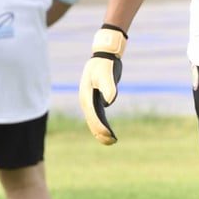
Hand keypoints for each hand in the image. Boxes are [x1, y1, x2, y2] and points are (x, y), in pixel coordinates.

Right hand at [80, 25, 126, 143]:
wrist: (104, 55)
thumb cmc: (105, 64)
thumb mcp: (106, 74)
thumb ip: (108, 87)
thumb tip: (108, 102)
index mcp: (87, 95)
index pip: (93, 116)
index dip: (101, 127)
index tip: (109, 136)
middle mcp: (86, 99)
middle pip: (92, 121)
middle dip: (101, 133)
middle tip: (112, 142)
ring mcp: (90, 100)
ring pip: (94, 119)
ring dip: (101, 131)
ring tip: (111, 140)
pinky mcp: (96, 98)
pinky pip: (97, 115)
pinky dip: (101, 123)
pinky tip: (108, 130)